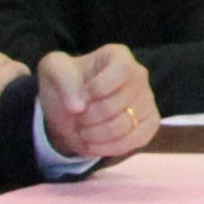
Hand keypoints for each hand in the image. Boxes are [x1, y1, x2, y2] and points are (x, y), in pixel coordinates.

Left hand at [39, 46, 159, 159]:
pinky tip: (94, 144)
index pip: (121, 71)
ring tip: (83, 131)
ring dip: (95, 134)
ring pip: (123, 126)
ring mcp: (147, 100)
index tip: (78, 99)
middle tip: (77, 119)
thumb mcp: (53, 70)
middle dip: (88, 117)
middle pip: (116, 104)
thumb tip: (78, 106)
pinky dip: (109, 147)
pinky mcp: (150, 124)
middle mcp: (139, 75)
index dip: (96, 89)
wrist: (71, 109)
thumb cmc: (65, 84)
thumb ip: (63, 80)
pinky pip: (136, 141)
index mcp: (119, 55)